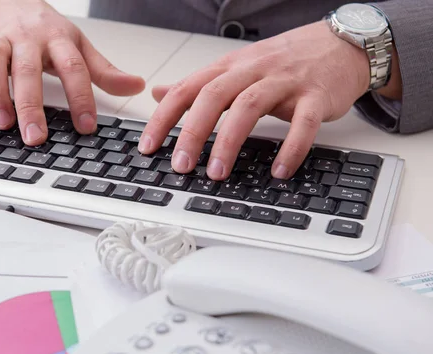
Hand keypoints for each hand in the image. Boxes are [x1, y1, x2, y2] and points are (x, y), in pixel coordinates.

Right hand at [0, 0, 144, 144]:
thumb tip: (136, 86)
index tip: (86, 127)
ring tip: (3, 125)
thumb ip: (103, 70)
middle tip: (36, 137)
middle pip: (29, 70)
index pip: (73, 67)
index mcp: (58, 38)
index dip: (81, 97)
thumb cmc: (43, 29)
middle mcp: (26, 37)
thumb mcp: (76, 44)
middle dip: (32, 105)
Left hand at [138, 21, 372, 180]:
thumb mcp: (235, 67)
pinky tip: (279, 171)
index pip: (188, 89)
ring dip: (230, 142)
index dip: (164, 118)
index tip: (148, 147)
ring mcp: (285, 82)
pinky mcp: (317, 96)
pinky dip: (291, 148)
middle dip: (193, 132)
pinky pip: (303, 123)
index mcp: (229, 66)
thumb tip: (159, 93)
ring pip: (250, 107)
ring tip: (216, 174)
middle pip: (214, 96)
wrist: (340, 43)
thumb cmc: (284, 60)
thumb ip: (198, 84)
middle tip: (181, 166)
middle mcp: (253, 71)